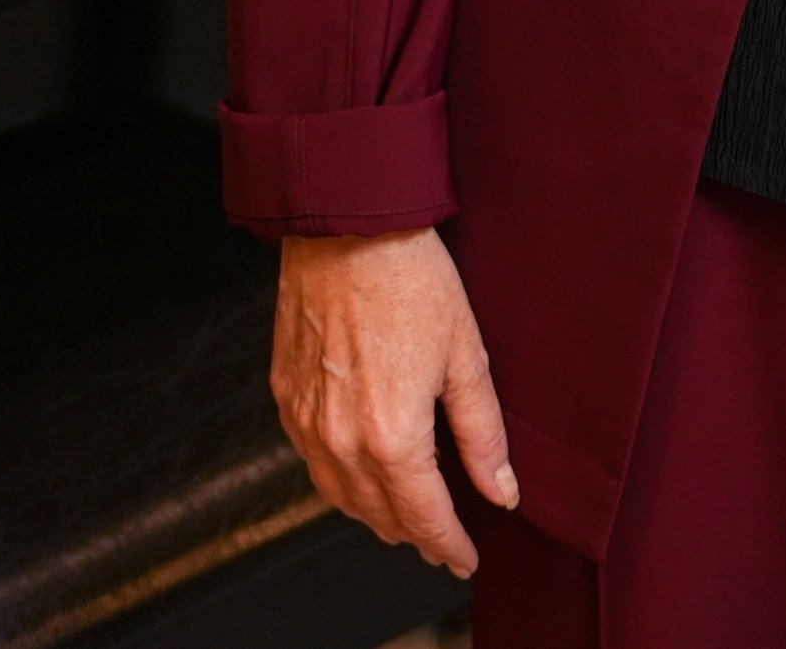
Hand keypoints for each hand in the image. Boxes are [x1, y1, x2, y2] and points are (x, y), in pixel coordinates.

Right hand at [271, 227, 517, 573]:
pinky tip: (358, 470)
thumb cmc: (410, 280)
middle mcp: (341, 440)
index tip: (465, 558)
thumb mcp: (465, 357)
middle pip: (378, 515)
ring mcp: (305, 419)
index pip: (425, 517)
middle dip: (413, 534)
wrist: (344, 227)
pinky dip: (338, 479)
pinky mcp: (284, 394)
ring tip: (402, 517)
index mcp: (393, 438)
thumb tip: (502, 492)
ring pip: (338, 495)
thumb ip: (482, 435)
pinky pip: (310, 460)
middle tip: (440, 540)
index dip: (449, 544)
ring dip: (372, 514)